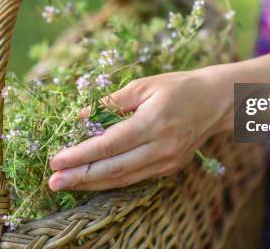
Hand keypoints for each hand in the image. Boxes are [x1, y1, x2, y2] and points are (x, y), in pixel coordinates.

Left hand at [48, 67, 232, 190]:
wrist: (216, 101)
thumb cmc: (178, 87)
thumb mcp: (143, 86)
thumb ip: (111, 102)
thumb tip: (80, 117)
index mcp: (153, 122)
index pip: (109, 144)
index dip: (80, 154)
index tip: (56, 160)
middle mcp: (161, 147)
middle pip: (114, 168)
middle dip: (80, 177)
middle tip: (53, 181)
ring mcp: (167, 161)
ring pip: (124, 179)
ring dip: (92, 183)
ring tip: (66, 184)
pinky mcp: (170, 168)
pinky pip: (136, 177)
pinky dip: (112, 180)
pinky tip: (93, 179)